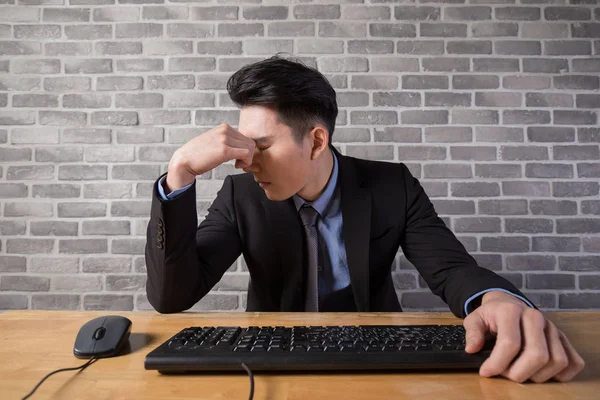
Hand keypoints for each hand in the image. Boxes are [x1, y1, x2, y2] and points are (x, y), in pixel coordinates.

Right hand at [166, 123, 255, 190]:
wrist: (184, 161)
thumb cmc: (199, 155)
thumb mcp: (215, 142)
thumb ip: (227, 141)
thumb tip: (242, 147)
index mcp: (224, 127)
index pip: (246, 138)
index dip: (244, 150)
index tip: (236, 158)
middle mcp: (225, 130)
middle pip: (250, 143)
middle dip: (247, 155)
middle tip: (237, 163)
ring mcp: (225, 139)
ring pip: (250, 148)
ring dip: (247, 159)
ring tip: (236, 164)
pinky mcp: (224, 150)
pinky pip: (247, 154)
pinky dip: (246, 162)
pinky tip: (235, 166)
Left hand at [463, 291, 584, 382]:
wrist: (509, 304)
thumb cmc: (492, 315)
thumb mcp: (474, 318)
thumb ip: (472, 332)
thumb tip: (473, 349)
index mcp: (511, 311)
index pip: (510, 344)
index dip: (497, 363)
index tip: (486, 371)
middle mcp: (535, 317)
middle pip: (537, 355)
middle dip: (519, 373)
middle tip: (505, 374)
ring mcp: (552, 328)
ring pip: (557, 361)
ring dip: (538, 375)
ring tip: (520, 371)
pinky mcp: (563, 338)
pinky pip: (573, 362)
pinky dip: (561, 374)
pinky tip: (541, 372)